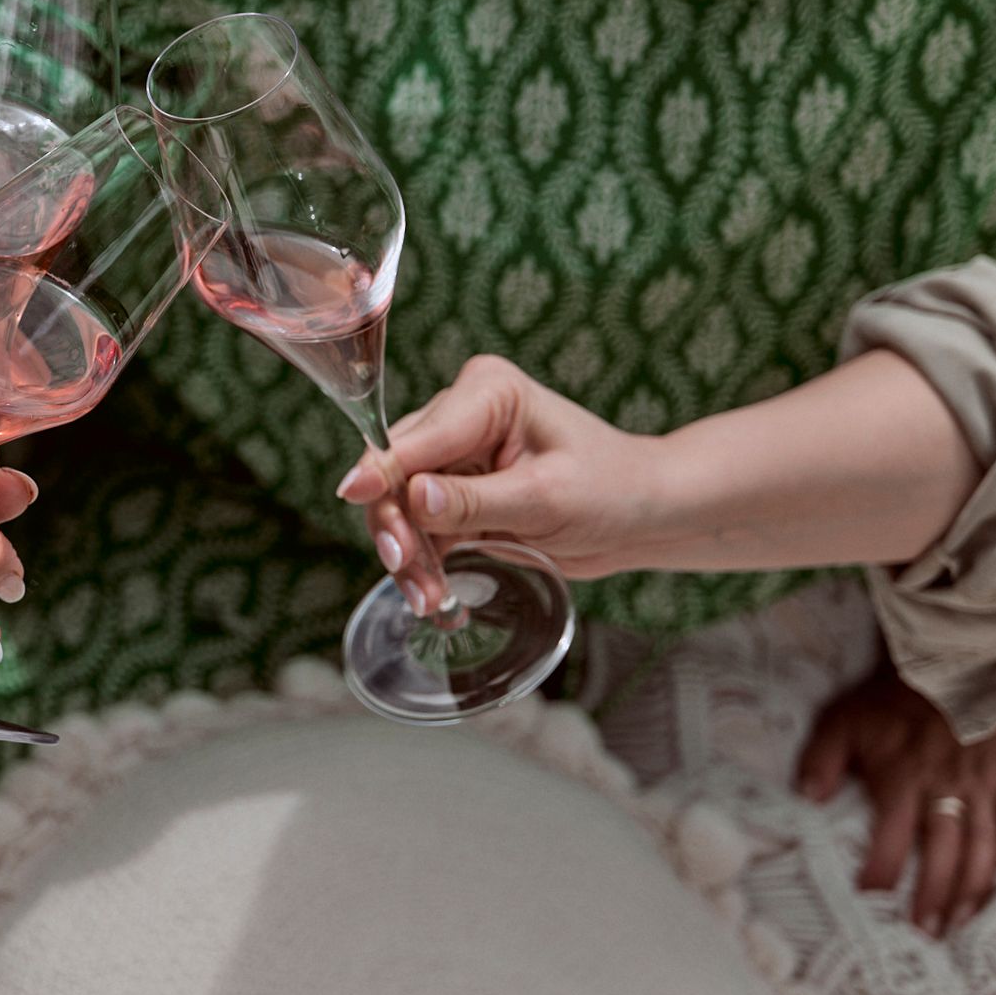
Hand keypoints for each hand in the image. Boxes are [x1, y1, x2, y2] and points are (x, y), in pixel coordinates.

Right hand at [336, 355, 666, 608]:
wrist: (643, 516)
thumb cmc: (612, 491)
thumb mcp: (548, 499)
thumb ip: (477, 499)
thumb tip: (414, 496)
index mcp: (486, 393)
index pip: (418, 437)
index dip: (383, 470)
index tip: (353, 496)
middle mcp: (460, 416)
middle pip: (396, 472)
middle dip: (399, 528)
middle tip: (409, 575)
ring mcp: (454, 456)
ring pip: (400, 507)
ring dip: (410, 556)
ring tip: (430, 601)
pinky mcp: (453, 494)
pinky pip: (419, 530)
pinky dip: (423, 565)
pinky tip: (435, 597)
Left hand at [797, 667, 995, 936]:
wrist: (941, 665)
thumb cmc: (885, 698)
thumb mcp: (840, 721)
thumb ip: (821, 760)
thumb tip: (807, 798)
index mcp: (902, 778)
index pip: (892, 838)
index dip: (881, 870)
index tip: (870, 894)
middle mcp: (945, 788)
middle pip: (945, 854)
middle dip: (934, 896)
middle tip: (925, 929)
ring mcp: (981, 785)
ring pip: (985, 848)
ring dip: (974, 888)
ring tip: (961, 919)